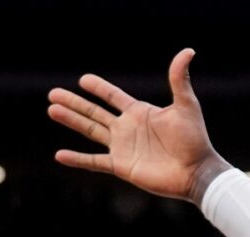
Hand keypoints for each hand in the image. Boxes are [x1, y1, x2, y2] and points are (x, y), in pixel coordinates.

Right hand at [49, 49, 226, 203]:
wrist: (196, 171)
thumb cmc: (194, 139)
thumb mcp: (186, 105)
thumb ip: (179, 79)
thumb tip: (187, 51)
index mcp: (139, 112)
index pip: (113, 96)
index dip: (99, 88)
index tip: (83, 79)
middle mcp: (128, 128)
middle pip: (95, 112)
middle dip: (74, 102)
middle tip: (53, 93)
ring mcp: (123, 147)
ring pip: (91, 131)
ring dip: (71, 120)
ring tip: (52, 110)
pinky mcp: (122, 166)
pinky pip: (94, 161)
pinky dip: (77, 159)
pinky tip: (59, 155)